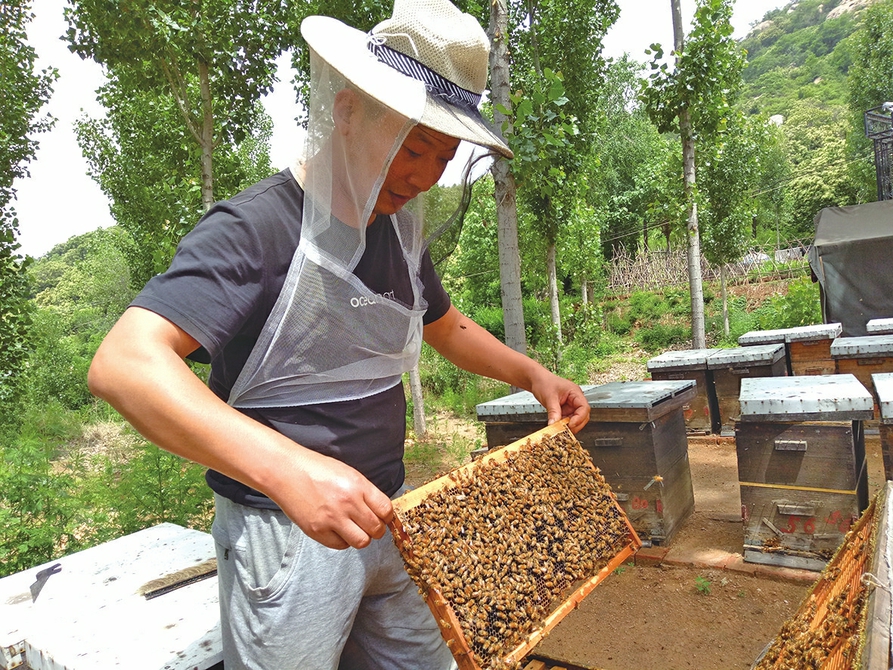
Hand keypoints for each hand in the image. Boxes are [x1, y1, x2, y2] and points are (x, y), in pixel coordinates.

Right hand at [268, 446, 394, 550]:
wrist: (286, 471)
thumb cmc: (317, 469)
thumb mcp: (347, 473)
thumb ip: (365, 492)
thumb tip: (381, 511)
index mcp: (358, 486)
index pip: (386, 510)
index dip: (387, 516)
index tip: (382, 517)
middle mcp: (348, 503)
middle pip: (376, 529)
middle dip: (376, 529)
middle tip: (368, 525)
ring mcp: (332, 519)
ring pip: (362, 542)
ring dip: (361, 537)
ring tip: (353, 528)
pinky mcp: (317, 531)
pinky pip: (341, 545)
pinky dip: (342, 540)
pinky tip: (337, 529)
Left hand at [530, 371, 589, 433]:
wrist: (537, 380)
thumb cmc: (544, 382)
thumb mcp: (549, 397)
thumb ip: (553, 412)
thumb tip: (554, 424)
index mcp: (575, 392)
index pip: (584, 407)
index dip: (579, 418)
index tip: (571, 424)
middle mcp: (575, 399)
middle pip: (583, 415)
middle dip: (576, 424)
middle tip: (565, 430)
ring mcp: (570, 405)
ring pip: (575, 419)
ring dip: (569, 425)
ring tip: (560, 428)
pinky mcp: (565, 410)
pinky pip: (567, 419)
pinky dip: (563, 424)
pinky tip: (557, 426)